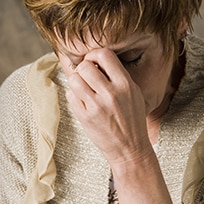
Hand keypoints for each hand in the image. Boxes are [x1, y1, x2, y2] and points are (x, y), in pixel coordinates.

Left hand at [66, 48, 151, 167]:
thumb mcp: (133, 93)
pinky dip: (73, 95)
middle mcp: (111, 94)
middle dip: (83, 69)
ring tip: (83, 88)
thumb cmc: (131, 118)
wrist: (130, 149)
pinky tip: (83, 101)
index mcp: (125, 84)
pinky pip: (70, 95)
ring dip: (76, 81)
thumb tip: (94, 59)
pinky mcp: (85, 117)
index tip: (94, 62)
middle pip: (85, 66)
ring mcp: (96, 106)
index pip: (104, 54)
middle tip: (86, 77)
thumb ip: (117, 75)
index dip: (94, 55)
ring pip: (74, 79)